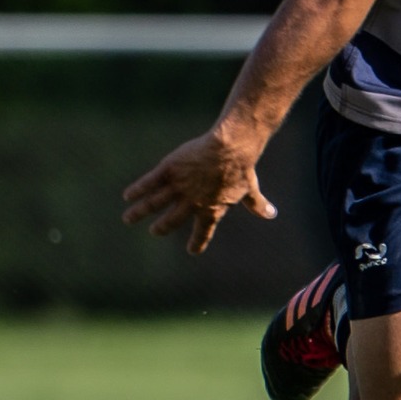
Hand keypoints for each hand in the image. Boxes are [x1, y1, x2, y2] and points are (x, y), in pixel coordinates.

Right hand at [121, 129, 276, 254]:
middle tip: (154, 232)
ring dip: (140, 212)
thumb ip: (257, 204)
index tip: (193, 250)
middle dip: (162, 227)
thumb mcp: (249, 189)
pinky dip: (138, 190)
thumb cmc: (241, 168)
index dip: (198, 241)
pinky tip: (127, 196)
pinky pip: (150, 182)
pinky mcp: (169, 170)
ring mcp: (179, 186)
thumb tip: (273, 214)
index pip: (203, 230)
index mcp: (211, 209)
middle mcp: (192, 202)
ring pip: (155, 203)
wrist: (229, 149)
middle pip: (173, 220)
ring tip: (128, 219)